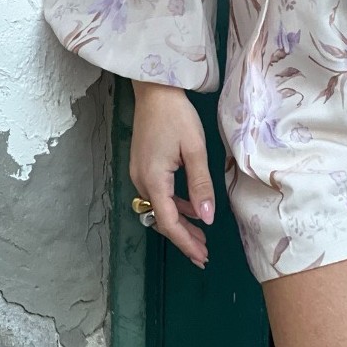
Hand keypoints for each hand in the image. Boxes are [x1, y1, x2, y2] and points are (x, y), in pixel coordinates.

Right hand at [130, 81, 214, 267]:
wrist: (154, 89)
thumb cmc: (176, 115)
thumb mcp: (195, 149)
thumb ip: (201, 185)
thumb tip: (207, 218)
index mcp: (152, 179)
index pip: (168, 222)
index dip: (185, 242)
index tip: (202, 257)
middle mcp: (140, 180)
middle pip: (161, 218)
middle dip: (183, 237)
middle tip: (204, 254)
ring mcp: (139, 172)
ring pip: (159, 207)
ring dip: (179, 222)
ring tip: (201, 235)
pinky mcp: (142, 165)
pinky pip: (158, 194)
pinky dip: (173, 205)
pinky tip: (189, 208)